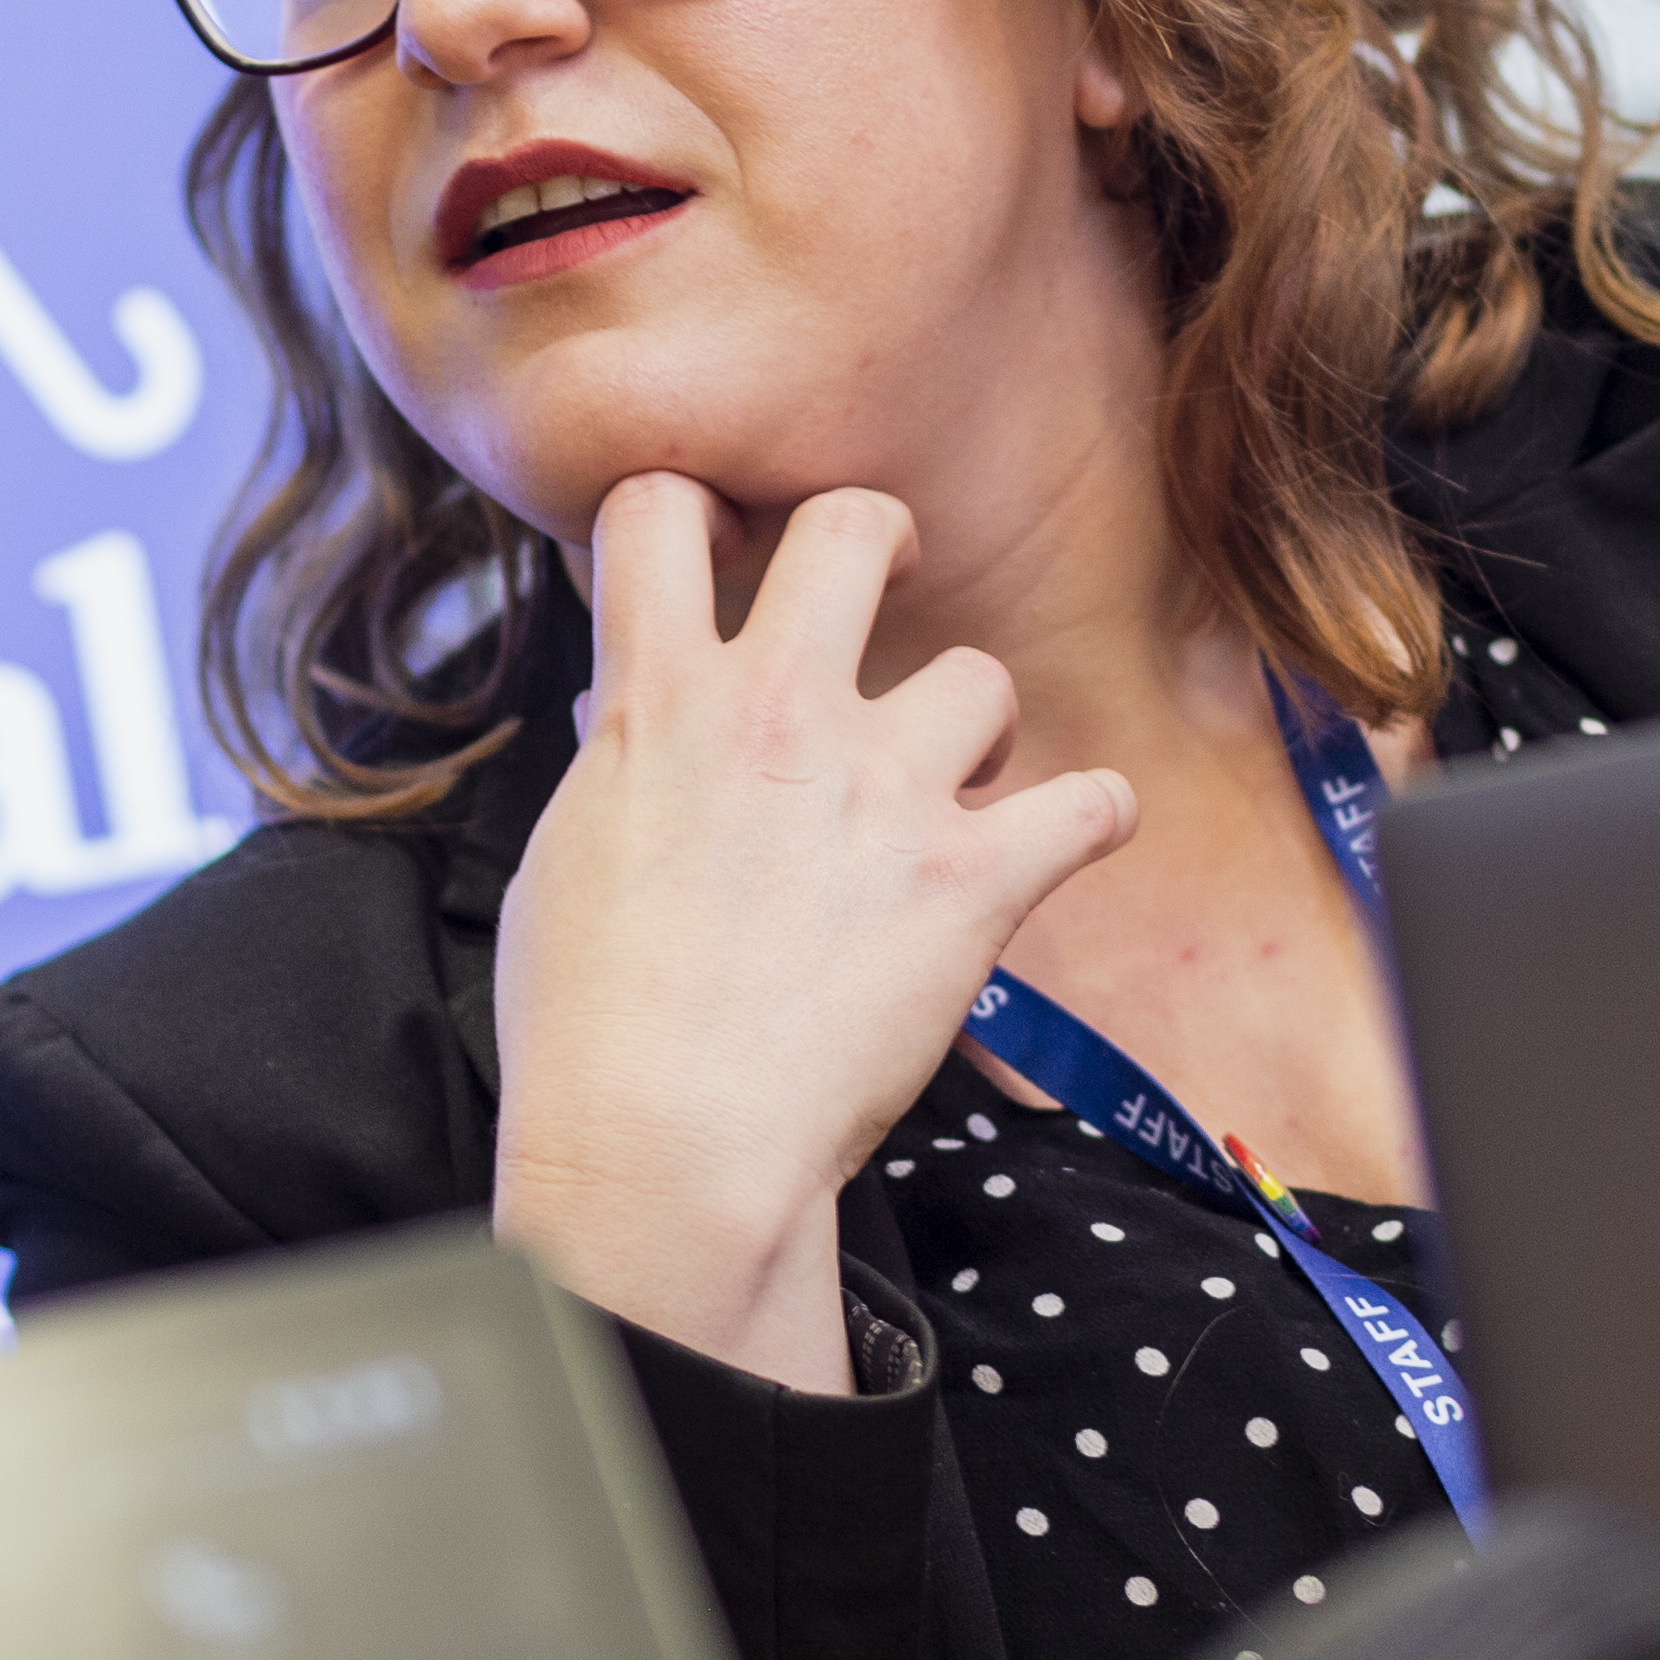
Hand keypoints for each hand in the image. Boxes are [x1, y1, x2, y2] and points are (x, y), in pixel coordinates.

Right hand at [490, 477, 1138, 1391]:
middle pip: (854, 525)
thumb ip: (623, 764)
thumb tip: (634, 717)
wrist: (663, 1152)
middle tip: (887, 590)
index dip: (698, 511)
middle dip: (880, 542)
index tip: (723, 551)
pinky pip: (1090, 803)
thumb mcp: (569, 858)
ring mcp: (881, 791)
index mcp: (658, 702)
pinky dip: (1089, 821)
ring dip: (973, 732)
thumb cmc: (588, 1033)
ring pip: (979, 677)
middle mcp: (777, 715)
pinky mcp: (970, 881)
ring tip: (953, 793)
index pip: (659, 507)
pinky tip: (1069, 842)